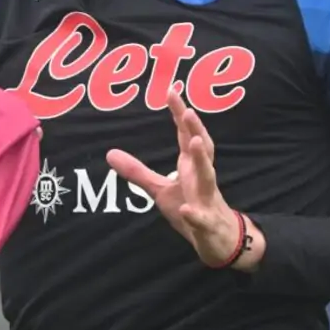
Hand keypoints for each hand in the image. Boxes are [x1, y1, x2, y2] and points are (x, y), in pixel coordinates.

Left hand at [106, 91, 262, 270]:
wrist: (220, 239)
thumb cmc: (192, 205)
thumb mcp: (159, 188)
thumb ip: (137, 171)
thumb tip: (109, 153)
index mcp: (191, 166)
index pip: (186, 135)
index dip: (179, 113)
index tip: (171, 90)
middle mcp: (202, 176)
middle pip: (202, 148)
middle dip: (195, 128)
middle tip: (188, 110)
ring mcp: (207, 199)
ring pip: (208, 176)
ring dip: (203, 159)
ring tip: (195, 142)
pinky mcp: (207, 224)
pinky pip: (201, 219)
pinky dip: (196, 215)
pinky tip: (188, 211)